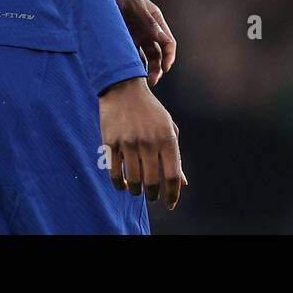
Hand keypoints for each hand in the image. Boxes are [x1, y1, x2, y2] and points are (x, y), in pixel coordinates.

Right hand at [99, 77, 186, 208]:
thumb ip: (176, 156)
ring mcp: (128, 142)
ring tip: (137, 189)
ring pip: (133, 181)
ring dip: (136, 190)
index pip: (173, 175)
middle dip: (152, 195)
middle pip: (152, 182)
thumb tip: (182, 183)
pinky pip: (114, 174)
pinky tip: (123, 184)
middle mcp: (148, 141)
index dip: (173, 194)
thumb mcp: (168, 128)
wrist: (124, 89)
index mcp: (167, 138)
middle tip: (151, 195)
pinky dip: (119, 184)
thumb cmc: (151, 112)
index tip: (170, 203)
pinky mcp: (110, 143)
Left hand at [106, 0, 176, 85]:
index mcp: (155, 20)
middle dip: (158, 68)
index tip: (165, 68)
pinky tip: (128, 75)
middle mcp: (148, 31)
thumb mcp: (135, 5)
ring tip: (140, 82)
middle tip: (153, 81)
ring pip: (145, 59)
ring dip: (146, 71)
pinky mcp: (122, 42)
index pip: (168, 42)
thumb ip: (149, 22)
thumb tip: (165, 39)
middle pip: (158, 54)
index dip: (169, 56)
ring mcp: (135, 37)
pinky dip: (132, 67)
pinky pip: (130, 57)